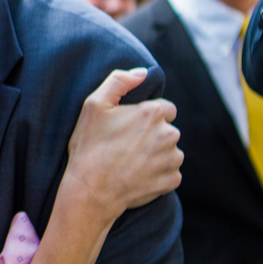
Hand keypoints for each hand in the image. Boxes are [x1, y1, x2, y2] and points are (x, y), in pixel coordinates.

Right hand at [64, 68, 182, 221]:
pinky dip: (157, 174)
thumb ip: (118, 81)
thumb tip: (142, 73)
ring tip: (130, 161)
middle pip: (167, 130)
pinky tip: (136, 175)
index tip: (129, 127)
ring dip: (156, 154)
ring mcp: (172, 159)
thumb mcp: (93, 105)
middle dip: (152, 135)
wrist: (91, 190)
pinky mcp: (172, 180)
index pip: (165, 108)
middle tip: (125, 145)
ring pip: (169, 151)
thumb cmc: (90, 146)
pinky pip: (170, 172)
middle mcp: (169, 134)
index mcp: (153, 113)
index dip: (146, 116)